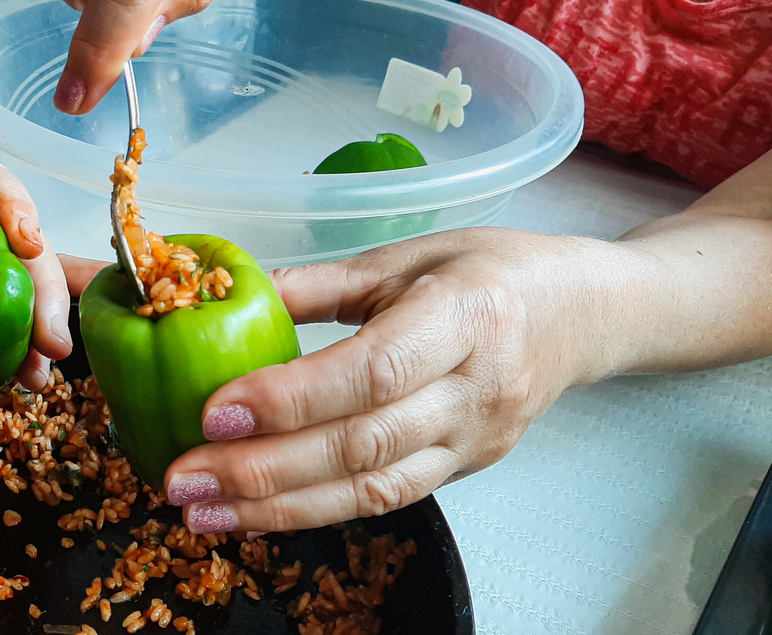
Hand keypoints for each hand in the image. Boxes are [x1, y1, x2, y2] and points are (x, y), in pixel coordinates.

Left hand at [0, 157, 74, 391]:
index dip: (7, 198)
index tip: (25, 239)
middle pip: (20, 238)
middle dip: (43, 285)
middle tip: (49, 337)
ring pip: (30, 279)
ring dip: (45, 323)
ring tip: (41, 371)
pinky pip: (17, 317)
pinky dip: (29, 346)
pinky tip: (33, 375)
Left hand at [160, 228, 641, 532]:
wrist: (586, 314)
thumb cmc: (494, 270)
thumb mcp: (409, 256)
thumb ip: (320, 282)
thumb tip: (230, 291)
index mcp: (465, 314)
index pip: (371, 370)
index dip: (291, 397)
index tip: (215, 410)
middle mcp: (476, 388)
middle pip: (365, 444)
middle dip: (265, 470)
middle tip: (184, 478)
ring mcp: (475, 440)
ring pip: (373, 490)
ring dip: (280, 509)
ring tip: (204, 512)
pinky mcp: (467, 470)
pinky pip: (387, 500)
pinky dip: (318, 511)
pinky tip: (257, 515)